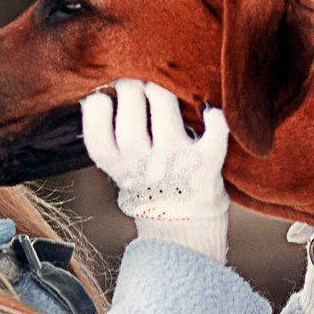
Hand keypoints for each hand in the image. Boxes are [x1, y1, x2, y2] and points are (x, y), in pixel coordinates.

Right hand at [82, 79, 229, 261]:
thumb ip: (110, 142)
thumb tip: (96, 96)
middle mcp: (144, 164)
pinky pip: (215, 137)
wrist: (182, 226)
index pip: (98, 135)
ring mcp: (177, 161)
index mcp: (118, 167)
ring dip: (159, 92)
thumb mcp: (120, 171)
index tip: (105, 96)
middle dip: (129, 89)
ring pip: (165, 111)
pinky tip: (209, 111)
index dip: (97, 106)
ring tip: (157, 91)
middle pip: (131, 118)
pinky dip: (216, 121)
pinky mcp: (206, 162)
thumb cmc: (149, 187)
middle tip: (133, 86)